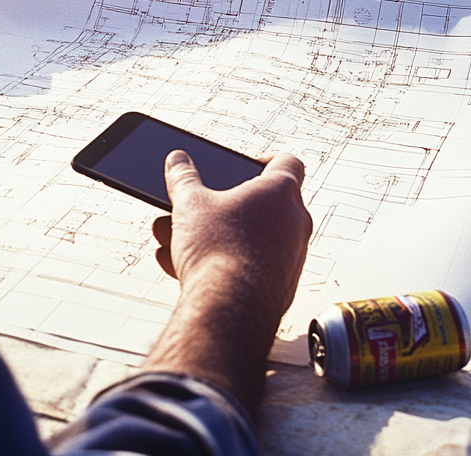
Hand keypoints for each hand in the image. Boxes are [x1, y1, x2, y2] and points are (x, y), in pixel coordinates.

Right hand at [141, 150, 311, 414]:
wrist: (228, 310)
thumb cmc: (217, 250)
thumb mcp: (189, 203)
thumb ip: (183, 177)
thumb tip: (177, 160)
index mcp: (280, 192)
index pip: (287, 162)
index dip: (266, 160)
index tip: (245, 167)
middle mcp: (295, 222)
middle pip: (261, 204)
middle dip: (223, 206)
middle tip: (195, 210)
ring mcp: (292, 257)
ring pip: (251, 238)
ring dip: (215, 237)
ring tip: (175, 243)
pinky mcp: (282, 287)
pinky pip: (252, 267)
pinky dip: (224, 264)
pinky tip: (184, 270)